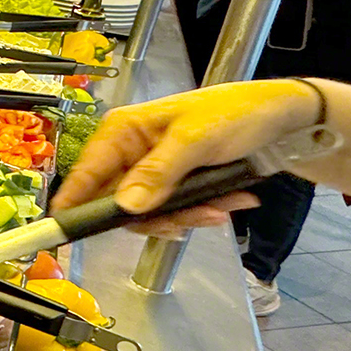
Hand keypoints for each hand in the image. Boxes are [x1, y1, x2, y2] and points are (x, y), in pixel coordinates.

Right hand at [51, 80, 323, 234]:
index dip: (73, 206)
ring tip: (222, 207)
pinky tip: (228, 203)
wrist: (283, 118)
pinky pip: (173, 212)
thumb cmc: (235, 114)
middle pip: (118, 203)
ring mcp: (151, 172)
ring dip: (186, 216)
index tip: (66, 237)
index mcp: (122, 131)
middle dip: (156, 217)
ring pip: (148, 214)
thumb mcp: (196, 140)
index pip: (84, 174)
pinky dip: (200, 213)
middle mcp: (130, 153)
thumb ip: (159, 173)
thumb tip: (126, 206)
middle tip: (192, 218)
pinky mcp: (174, 185)